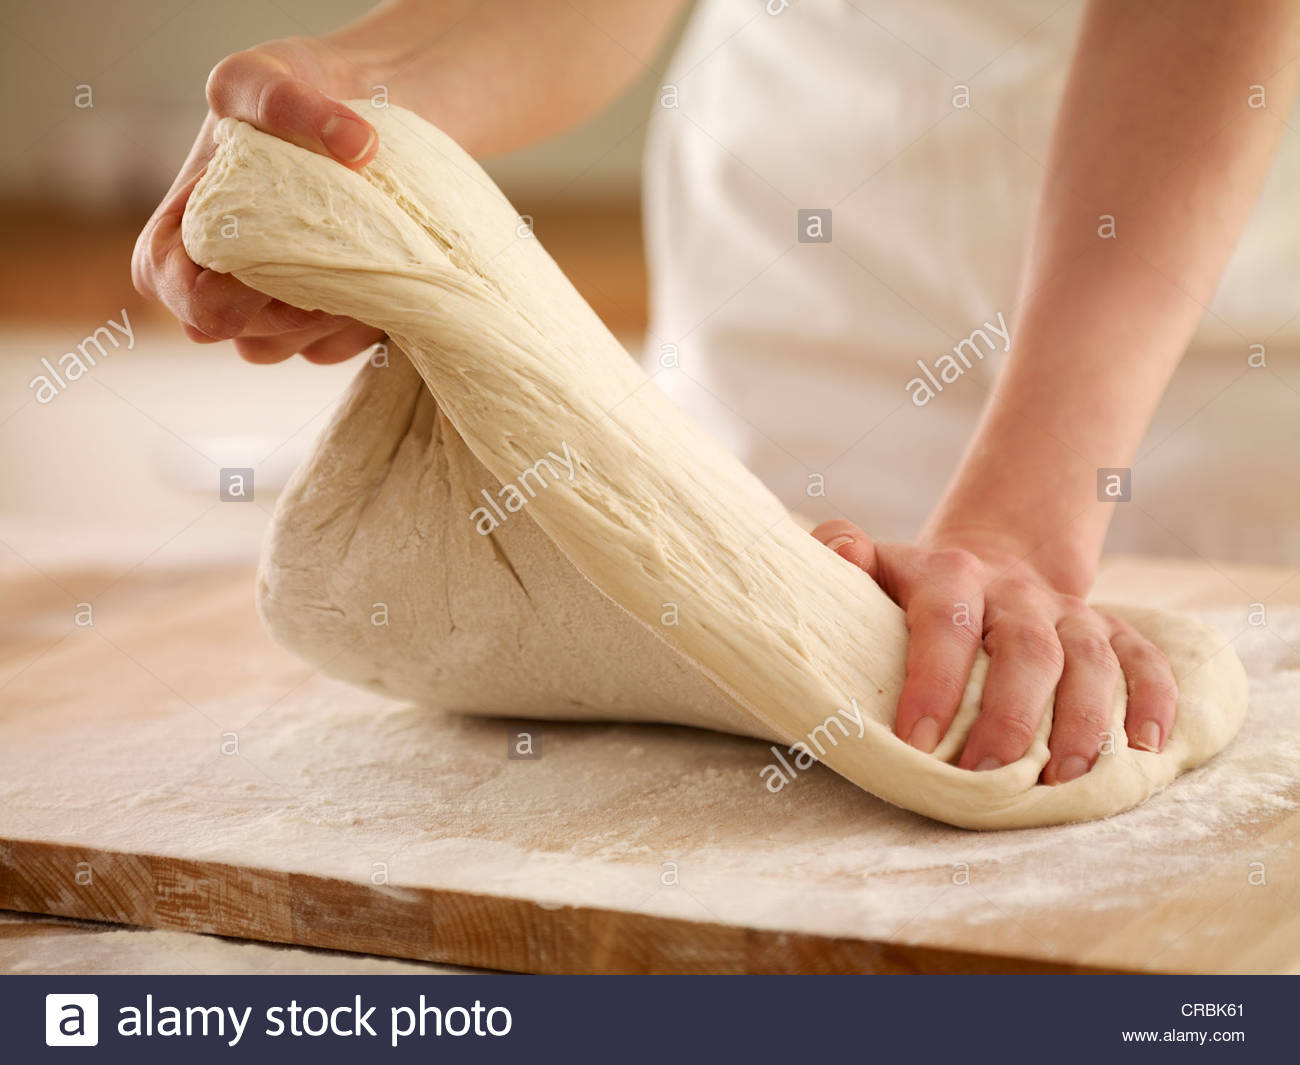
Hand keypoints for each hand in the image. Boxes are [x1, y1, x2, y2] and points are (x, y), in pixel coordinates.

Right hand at [132, 37, 383, 363]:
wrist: (371, 107)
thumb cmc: (299, 87)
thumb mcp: (268, 73)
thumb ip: (287, 102)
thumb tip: (355, 145)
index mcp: (183, 235)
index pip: (183, 298)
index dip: (219, 300)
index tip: (274, 258)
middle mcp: (224, 284)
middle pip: (244, 335)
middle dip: (292, 302)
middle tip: (343, 242)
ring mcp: (278, 310)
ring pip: (291, 349)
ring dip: (330, 312)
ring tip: (366, 247)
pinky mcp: (330, 323)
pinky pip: (339, 349)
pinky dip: (365, 317)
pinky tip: (388, 266)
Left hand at [811, 519, 1176, 782]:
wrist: (989, 560)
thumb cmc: (914, 588)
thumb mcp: (873, 565)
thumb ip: (841, 551)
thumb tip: (840, 552)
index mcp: (952, 575)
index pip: (945, 625)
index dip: (933, 682)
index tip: (914, 742)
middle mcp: (1019, 592)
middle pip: (1029, 650)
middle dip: (1010, 718)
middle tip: (985, 777)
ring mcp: (1070, 612)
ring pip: (1093, 661)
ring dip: (1084, 723)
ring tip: (1061, 781)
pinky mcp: (1111, 632)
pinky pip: (1146, 661)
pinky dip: (1154, 701)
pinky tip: (1147, 749)